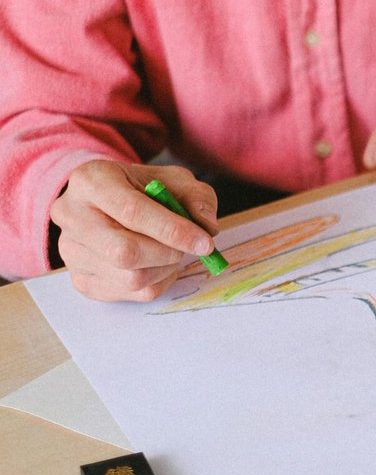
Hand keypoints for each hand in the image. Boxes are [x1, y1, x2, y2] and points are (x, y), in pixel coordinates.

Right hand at [51, 160, 219, 301]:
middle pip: (124, 252)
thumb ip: (197, 197)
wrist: (110, 203)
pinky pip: (129, 294)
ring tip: (170, 252)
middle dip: (168, 254)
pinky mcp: (80, 279)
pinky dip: (157, 282)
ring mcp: (71, 251)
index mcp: (91, 181)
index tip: (204, 242)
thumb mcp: (175, 181)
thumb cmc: (144, 190)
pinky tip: (157, 265)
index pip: (131, 211)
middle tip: (188, 247)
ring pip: (130, 278)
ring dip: (165, 269)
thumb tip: (207, 227)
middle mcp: (71, 215)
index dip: (172, 230)